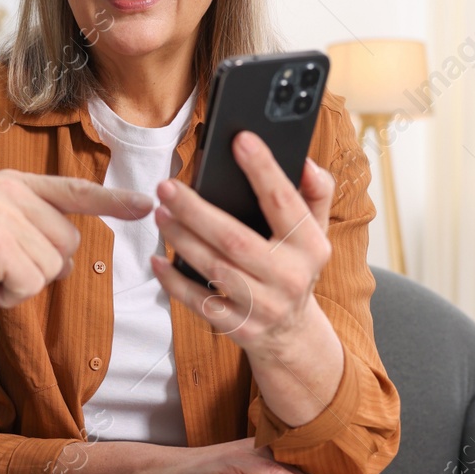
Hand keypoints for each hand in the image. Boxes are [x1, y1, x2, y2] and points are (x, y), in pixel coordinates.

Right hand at [0, 170, 151, 322]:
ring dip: (22, 283)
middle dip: (41, 266)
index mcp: (12, 184)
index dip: (113, 201)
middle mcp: (10, 192)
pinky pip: (32, 284)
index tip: (147, 204)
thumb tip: (69, 257)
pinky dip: (10, 296)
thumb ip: (32, 226)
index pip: (73, 190)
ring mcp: (3, 216)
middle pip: (68, 243)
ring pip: (52, 268)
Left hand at [150, 130, 333, 354]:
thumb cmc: (296, 266)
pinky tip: (157, 259)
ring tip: (160, 213)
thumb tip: (306, 163)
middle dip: (196, 211)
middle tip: (167, 187)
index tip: (240, 141)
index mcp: (310, 246)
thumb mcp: (317, 231)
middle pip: (235, 239)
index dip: (263, 170)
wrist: (292, 332)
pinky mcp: (239, 327)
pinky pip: (199, 302)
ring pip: (213, 269)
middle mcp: (289, 277)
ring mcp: (263, 306)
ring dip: (182, 239)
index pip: (284, 203)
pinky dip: (174, 281)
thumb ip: (316, 193)